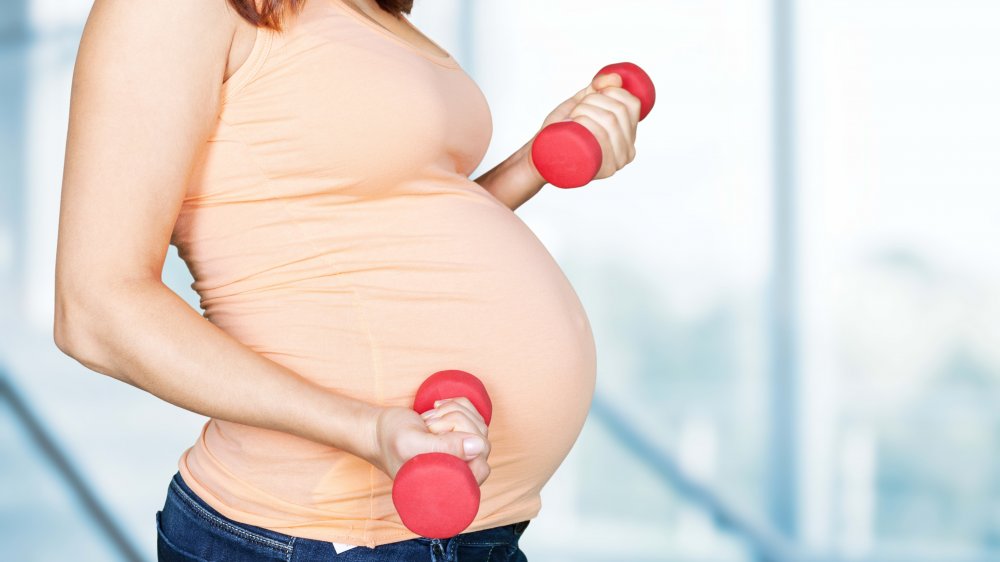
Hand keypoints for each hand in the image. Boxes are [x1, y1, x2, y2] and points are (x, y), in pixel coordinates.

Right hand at [366, 404, 491, 485]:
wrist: (376, 430)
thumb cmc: (389, 441)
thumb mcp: (412, 443)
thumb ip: (444, 447)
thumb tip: (479, 446)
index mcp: (450, 485)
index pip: (481, 467)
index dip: (463, 445)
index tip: (435, 434)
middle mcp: (460, 471)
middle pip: (481, 440)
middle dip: (454, 423)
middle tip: (429, 426)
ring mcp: (463, 452)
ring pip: (479, 424)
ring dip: (453, 412)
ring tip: (429, 420)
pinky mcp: (461, 433)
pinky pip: (474, 412)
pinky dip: (456, 404)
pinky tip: (438, 409)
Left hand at [531, 72, 641, 181]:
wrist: (542, 158)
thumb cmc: (562, 132)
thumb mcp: (581, 106)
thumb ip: (597, 89)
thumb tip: (615, 77)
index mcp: (628, 136)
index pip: (632, 104)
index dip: (613, 90)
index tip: (592, 93)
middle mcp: (627, 152)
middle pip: (618, 111)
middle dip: (593, 100)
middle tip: (576, 109)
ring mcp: (616, 163)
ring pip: (609, 121)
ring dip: (586, 109)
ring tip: (572, 118)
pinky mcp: (603, 170)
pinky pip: (602, 139)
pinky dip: (587, 124)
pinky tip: (575, 123)